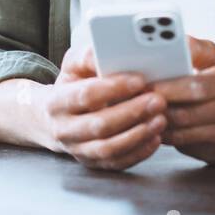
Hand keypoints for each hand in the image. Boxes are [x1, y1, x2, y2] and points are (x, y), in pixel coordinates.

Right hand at [36, 44, 166, 170]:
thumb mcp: (73, 66)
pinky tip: (155, 138)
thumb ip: (88, 57)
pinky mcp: (93, 163)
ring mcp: (78, 151)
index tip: (140, 80)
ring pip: (109, 148)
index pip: (86, 96)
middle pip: (100, 125)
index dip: (114, 88)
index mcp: (56, 102)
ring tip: (160, 119)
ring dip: (138, 135)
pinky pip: (117, 163)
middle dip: (132, 112)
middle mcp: (64, 130)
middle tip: (158, 100)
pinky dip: (139, 152)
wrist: (54, 119)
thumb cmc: (71, 86)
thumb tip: (107, 51)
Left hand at [151, 36, 214, 164]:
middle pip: (188, 113)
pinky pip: (190, 147)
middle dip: (159, 108)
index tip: (144, 85)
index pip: (196, 85)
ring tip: (141, 116)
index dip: (167, 87)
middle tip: (135, 104)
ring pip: (186, 133)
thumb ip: (195, 49)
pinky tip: (157, 130)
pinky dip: (170, 139)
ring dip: (160, 126)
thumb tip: (173, 42)